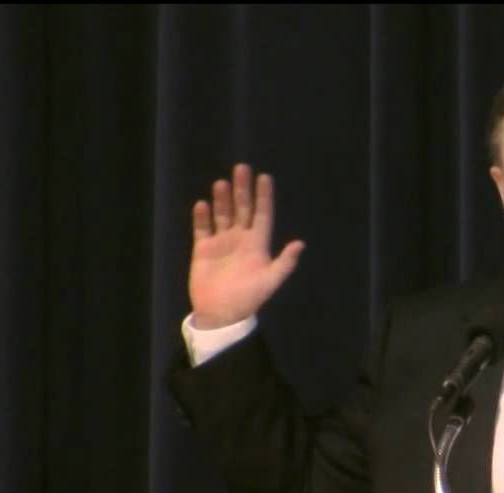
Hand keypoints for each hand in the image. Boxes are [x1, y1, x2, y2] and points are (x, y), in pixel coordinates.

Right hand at [189, 164, 304, 329]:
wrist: (221, 314)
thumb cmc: (249, 298)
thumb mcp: (270, 281)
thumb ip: (285, 262)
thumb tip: (300, 244)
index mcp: (258, 244)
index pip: (262, 214)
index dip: (264, 197)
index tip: (265, 177)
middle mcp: (240, 239)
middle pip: (242, 208)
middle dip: (242, 189)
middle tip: (241, 168)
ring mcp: (221, 243)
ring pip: (223, 214)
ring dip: (223, 199)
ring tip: (222, 183)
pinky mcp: (203, 249)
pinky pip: (202, 228)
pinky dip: (202, 217)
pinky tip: (202, 204)